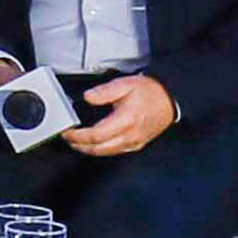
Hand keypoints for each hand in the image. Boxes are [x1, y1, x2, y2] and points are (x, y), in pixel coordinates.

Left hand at [62, 71, 178, 157]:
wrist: (169, 99)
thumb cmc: (151, 92)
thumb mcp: (125, 84)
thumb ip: (104, 91)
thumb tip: (88, 97)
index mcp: (126, 120)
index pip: (95, 135)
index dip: (77, 136)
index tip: (67, 131)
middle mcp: (130, 136)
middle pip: (98, 149)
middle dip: (79, 145)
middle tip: (68, 138)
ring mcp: (134, 143)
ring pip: (106, 153)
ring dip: (88, 149)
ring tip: (77, 141)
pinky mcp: (136, 145)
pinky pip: (115, 152)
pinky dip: (101, 149)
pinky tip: (95, 143)